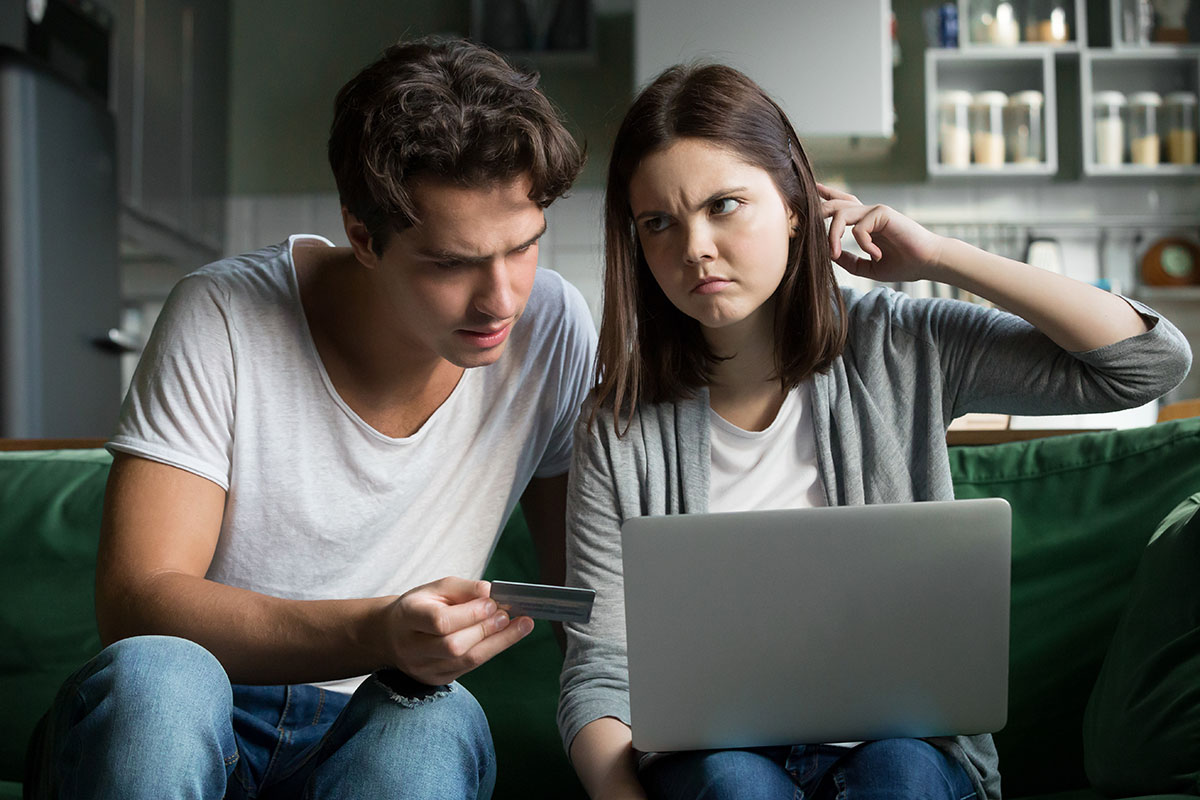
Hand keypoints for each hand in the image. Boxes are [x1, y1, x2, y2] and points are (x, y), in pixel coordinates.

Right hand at [380, 577, 533, 684]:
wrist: (393, 634)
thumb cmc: (420, 606)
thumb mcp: (436, 588)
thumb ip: (464, 589)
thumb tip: (491, 593)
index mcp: (407, 617)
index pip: (439, 621)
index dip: (470, 614)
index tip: (493, 603)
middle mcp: (411, 647)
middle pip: (453, 646)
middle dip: (486, 630)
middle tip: (508, 614)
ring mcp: (423, 668)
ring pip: (466, 661)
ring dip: (498, 642)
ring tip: (521, 625)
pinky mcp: (435, 680)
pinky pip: (469, 668)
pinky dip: (490, 651)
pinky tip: (506, 637)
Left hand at [819, 183, 945, 282]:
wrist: (927, 262)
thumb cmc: (903, 264)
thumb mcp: (869, 267)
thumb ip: (850, 261)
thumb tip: (830, 256)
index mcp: (865, 222)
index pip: (842, 204)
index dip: (826, 197)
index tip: (812, 191)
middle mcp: (868, 213)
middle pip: (834, 204)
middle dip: (817, 211)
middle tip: (803, 224)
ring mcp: (875, 211)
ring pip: (840, 214)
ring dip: (832, 236)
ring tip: (835, 254)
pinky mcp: (883, 213)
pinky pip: (859, 228)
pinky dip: (863, 245)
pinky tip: (876, 256)